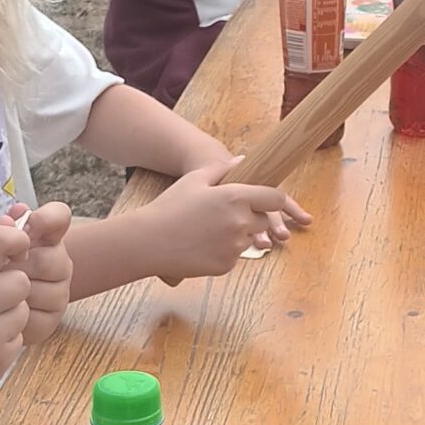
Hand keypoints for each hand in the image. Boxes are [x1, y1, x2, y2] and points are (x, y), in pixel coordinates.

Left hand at [8, 199, 71, 344]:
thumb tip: (16, 212)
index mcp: (44, 239)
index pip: (59, 217)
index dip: (49, 218)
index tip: (32, 222)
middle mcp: (58, 264)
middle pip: (49, 259)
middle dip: (18, 265)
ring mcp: (58, 293)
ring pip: (39, 289)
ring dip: (10, 292)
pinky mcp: (50, 321)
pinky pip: (32, 315)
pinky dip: (10, 314)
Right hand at [144, 161, 311, 278]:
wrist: (148, 242)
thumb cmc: (170, 207)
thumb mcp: (195, 179)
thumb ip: (223, 169)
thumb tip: (243, 160)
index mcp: (235, 198)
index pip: (276, 199)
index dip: (271, 198)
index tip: (263, 199)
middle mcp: (240, 223)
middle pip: (264, 220)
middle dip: (252, 216)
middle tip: (225, 214)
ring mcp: (235, 247)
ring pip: (249, 239)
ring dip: (238, 234)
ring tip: (208, 229)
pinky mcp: (227, 265)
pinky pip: (234, 255)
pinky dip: (224, 250)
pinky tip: (202, 243)